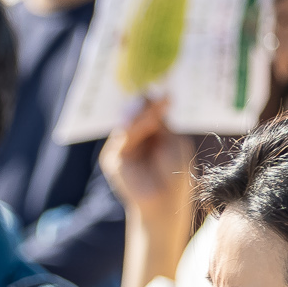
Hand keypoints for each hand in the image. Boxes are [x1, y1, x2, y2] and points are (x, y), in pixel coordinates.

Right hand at [101, 94, 192, 215]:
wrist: (166, 203)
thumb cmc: (174, 175)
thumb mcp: (172, 141)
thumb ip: (159, 121)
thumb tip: (152, 95)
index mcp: (148, 133)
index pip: (145, 110)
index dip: (151, 98)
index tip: (161, 83)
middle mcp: (133, 138)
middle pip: (135, 113)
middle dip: (144, 101)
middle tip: (155, 87)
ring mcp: (122, 148)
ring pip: (128, 122)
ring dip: (142, 112)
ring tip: (156, 102)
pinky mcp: (113, 159)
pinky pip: (122, 137)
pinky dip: (134, 126)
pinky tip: (148, 118)